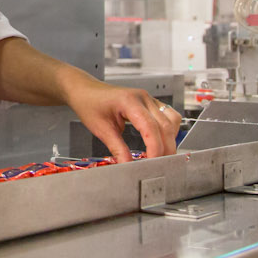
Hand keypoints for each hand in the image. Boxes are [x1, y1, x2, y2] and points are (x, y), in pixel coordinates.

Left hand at [64, 77, 181, 161]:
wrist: (85, 91)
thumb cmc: (90, 104)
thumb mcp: (101, 129)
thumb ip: (117, 148)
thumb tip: (128, 166)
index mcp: (129, 101)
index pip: (150, 127)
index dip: (154, 148)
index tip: (152, 163)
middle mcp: (143, 98)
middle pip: (165, 126)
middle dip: (165, 148)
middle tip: (159, 166)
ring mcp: (149, 99)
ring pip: (171, 121)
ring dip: (170, 140)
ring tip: (161, 156)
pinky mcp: (151, 103)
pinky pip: (169, 117)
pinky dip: (169, 131)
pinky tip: (161, 142)